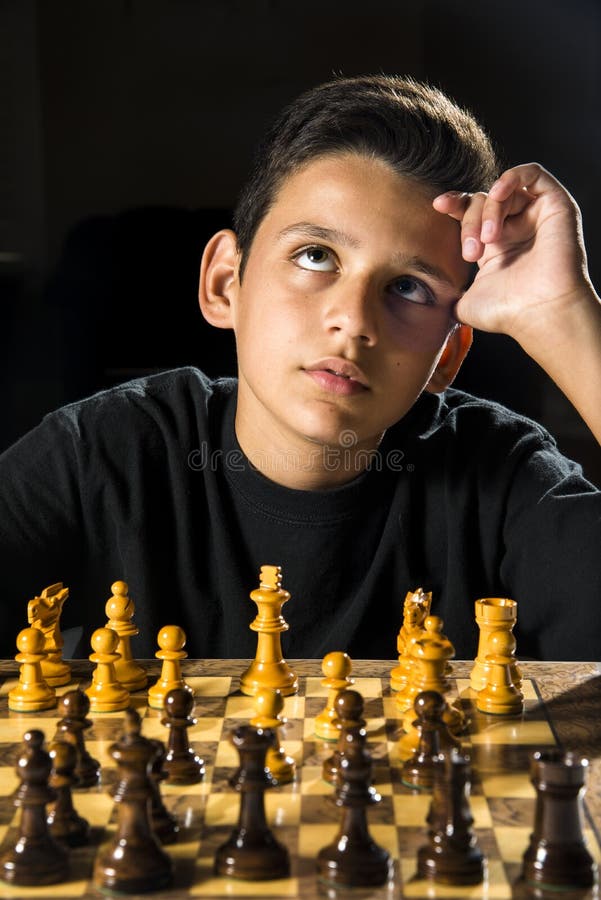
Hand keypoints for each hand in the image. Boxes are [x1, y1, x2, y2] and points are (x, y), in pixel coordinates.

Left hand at [433, 163, 594, 352]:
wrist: (540, 315)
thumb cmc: (508, 313)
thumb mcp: (466, 305)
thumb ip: (449, 298)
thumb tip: (432, 302)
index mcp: (495, 246)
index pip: (470, 212)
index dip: (454, 204)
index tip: (438, 206)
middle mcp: (516, 228)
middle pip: (483, 201)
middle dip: (470, 222)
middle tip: (470, 252)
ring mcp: (536, 217)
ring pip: (503, 192)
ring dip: (488, 211)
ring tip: (488, 239)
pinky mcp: (557, 206)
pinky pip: (534, 174)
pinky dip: (512, 177)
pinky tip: (497, 194)